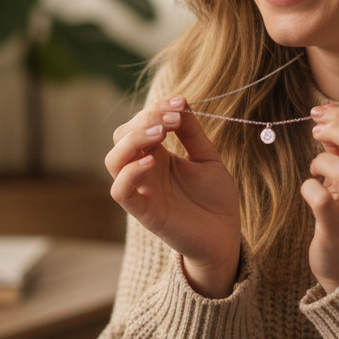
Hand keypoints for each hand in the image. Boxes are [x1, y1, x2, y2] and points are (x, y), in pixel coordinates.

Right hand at [106, 96, 240, 296]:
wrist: (225, 236)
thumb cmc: (216, 199)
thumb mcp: (207, 157)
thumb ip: (192, 133)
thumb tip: (181, 101)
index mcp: (157, 155)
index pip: (139, 124)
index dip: (155, 108)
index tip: (180, 102)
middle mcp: (144, 170)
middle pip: (121, 137)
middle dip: (144, 119)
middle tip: (173, 118)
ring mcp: (142, 190)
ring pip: (113, 160)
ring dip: (133, 140)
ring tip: (161, 132)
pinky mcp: (143, 212)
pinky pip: (121, 191)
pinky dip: (130, 172)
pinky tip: (153, 161)